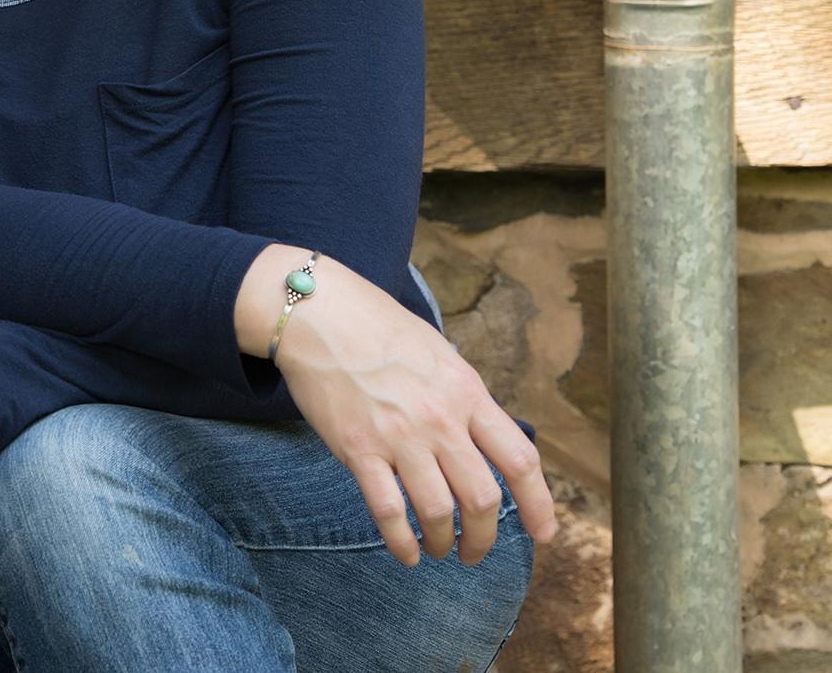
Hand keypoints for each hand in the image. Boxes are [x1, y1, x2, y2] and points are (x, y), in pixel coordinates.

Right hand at [235, 245, 555, 567]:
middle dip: (484, 538)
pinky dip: (401, 542)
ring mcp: (398, 435)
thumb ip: (463, 397)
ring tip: (438, 548)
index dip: (539, 505)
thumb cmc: (377, 327)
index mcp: (466, 391)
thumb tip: (482, 439)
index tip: (542, 532)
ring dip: (443, 543)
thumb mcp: (439, 353)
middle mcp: (439, 418)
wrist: (318, 311)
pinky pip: (388, 512)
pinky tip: (405, 552)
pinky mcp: (358, 448)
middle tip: (474, 550)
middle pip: (483, 499)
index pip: (519, 459)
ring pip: (438, 513)